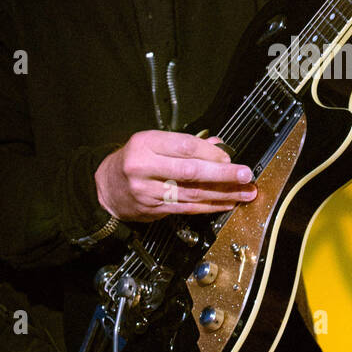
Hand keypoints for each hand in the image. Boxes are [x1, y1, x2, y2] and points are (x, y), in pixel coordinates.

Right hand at [95, 130, 256, 220]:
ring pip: (192, 192)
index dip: (209, 152)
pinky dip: (210, 206)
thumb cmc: (133, 160)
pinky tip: (226, 203)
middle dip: (222, 174)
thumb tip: (218, 146)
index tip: (229, 156)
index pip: (183, 146)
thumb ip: (184, 144)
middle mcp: (144, 166)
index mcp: (145, 143)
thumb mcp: (152, 142)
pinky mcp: (153, 208)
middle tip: (245, 174)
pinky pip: (187, 207)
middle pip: (190, 171)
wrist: (106, 188)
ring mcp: (148, 190)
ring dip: (223, 193)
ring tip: (244, 192)